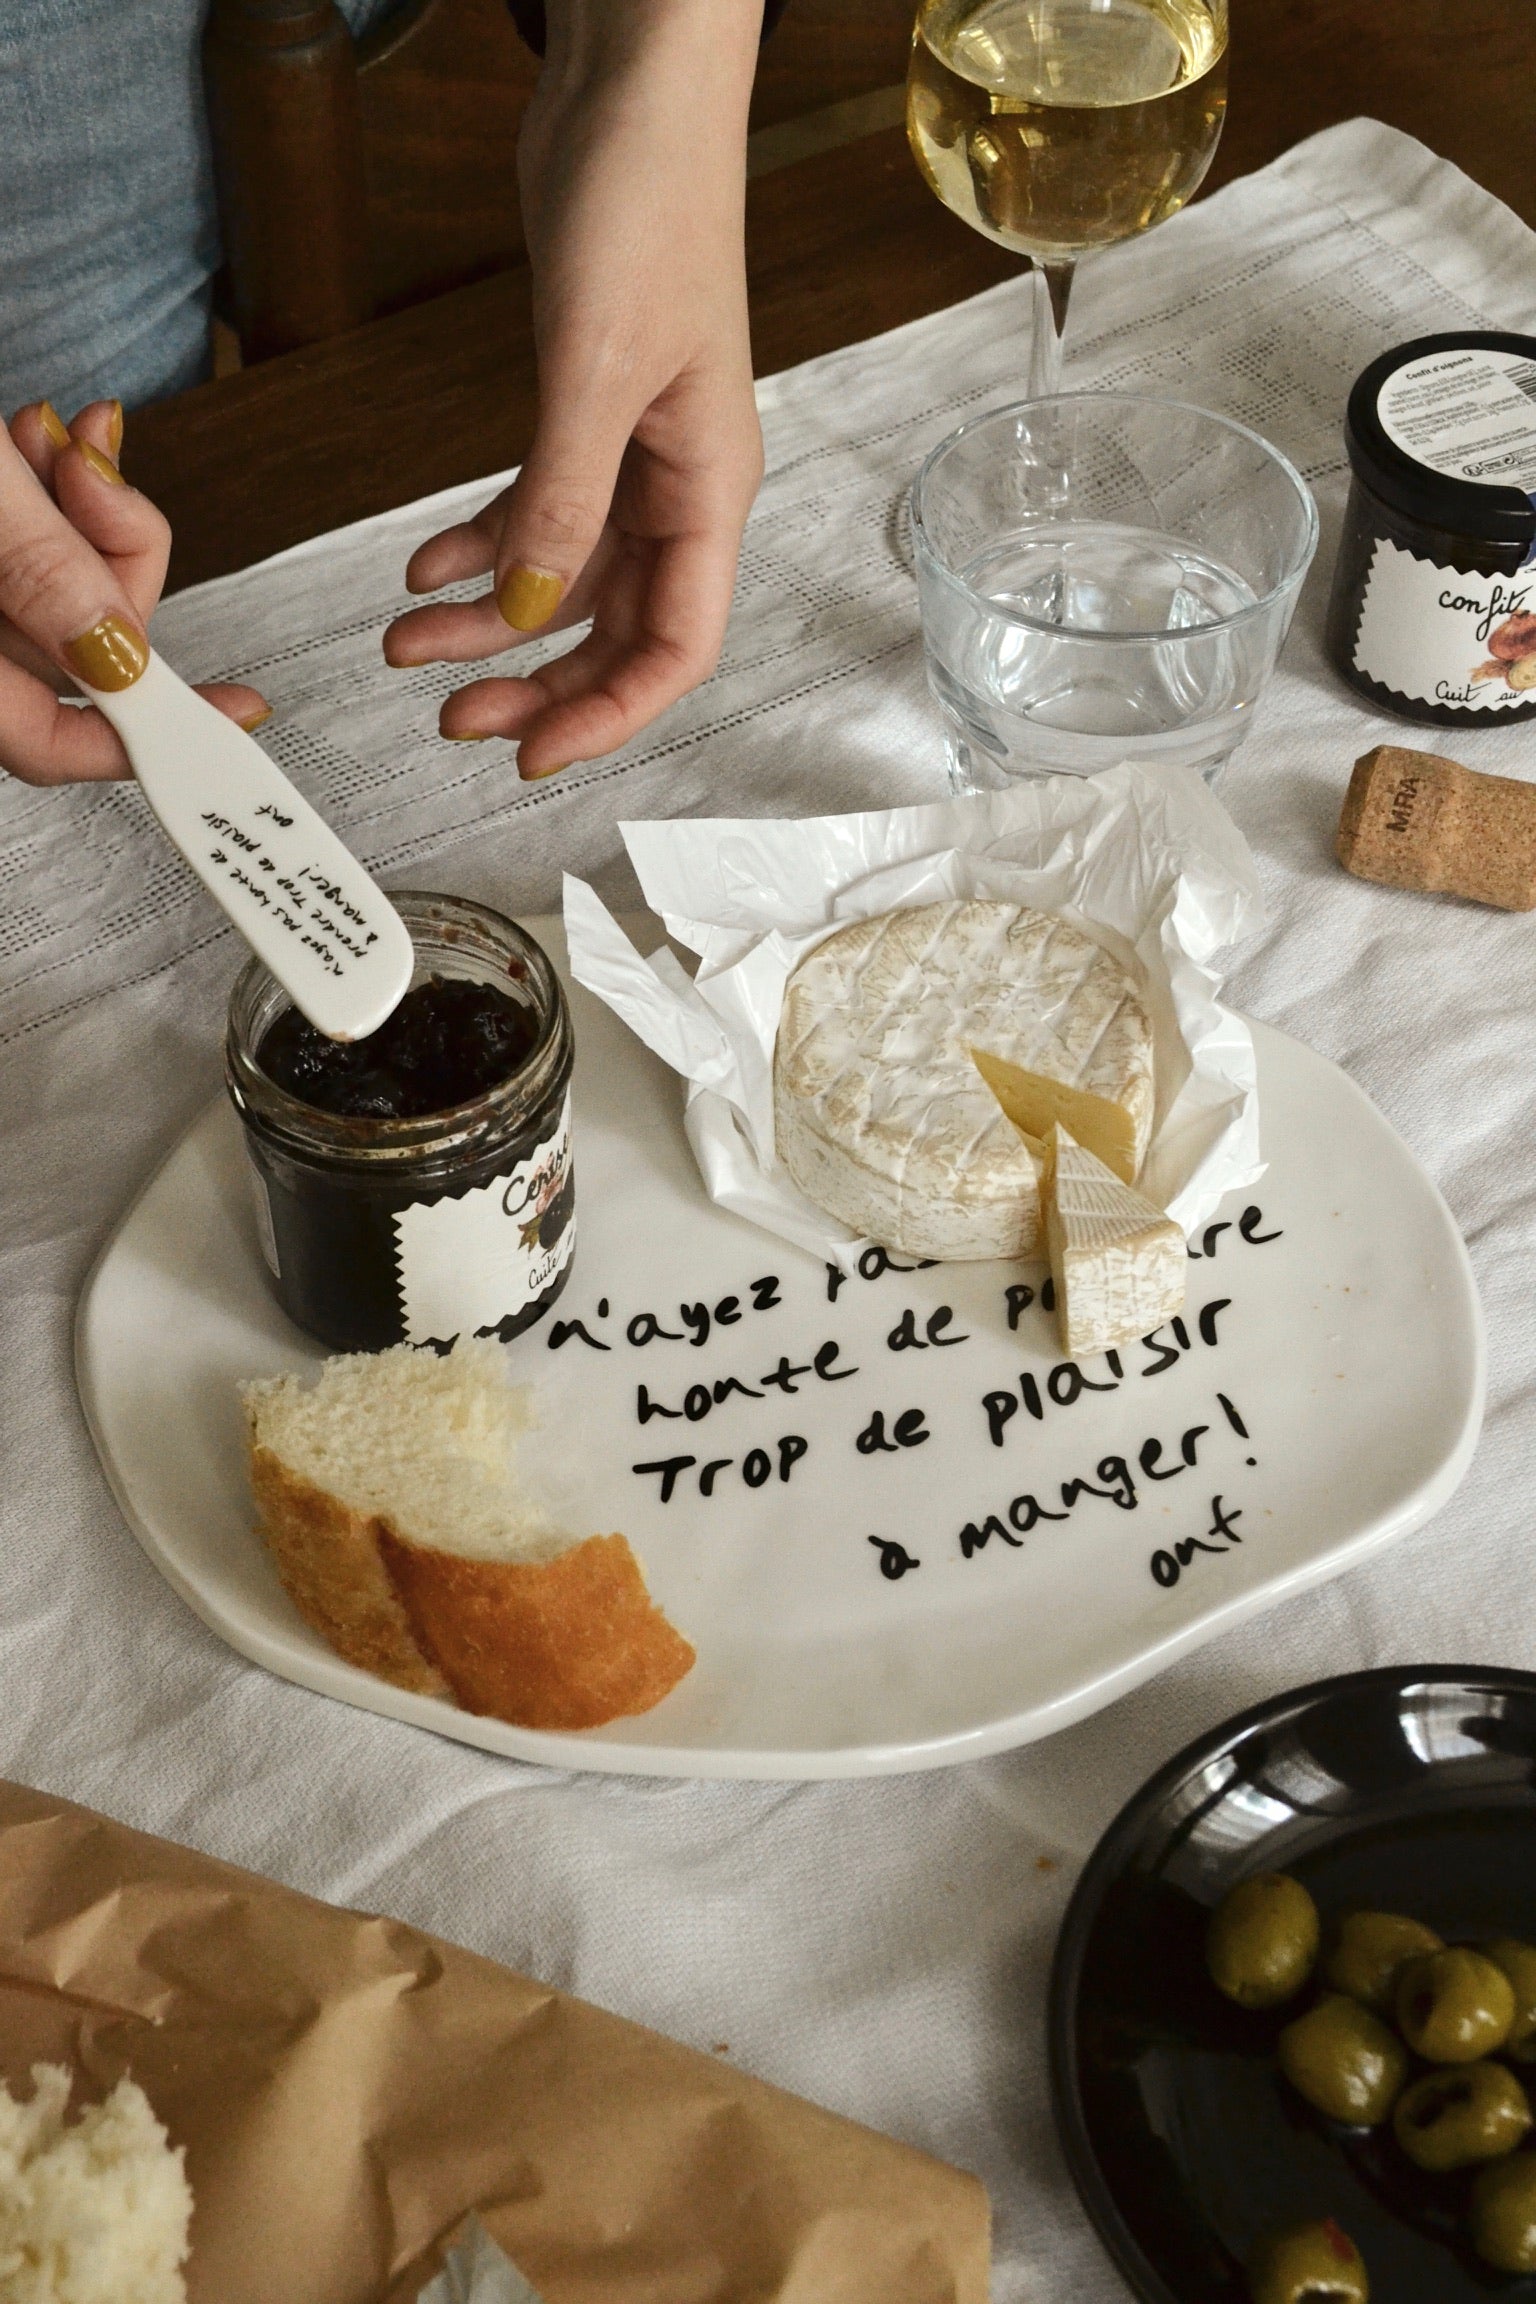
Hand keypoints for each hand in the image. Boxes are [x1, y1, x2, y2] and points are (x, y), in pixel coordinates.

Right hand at [0, 400, 268, 785]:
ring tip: (50, 437)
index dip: (153, 737)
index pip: (51, 743)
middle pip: (74, 649)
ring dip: (82, 505)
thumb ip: (37, 569)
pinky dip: (50, 486)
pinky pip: (35, 539)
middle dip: (109, 558)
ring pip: (61, 583)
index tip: (238, 714)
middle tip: (89, 478)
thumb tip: (119, 654)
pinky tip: (43, 439)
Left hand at [382, 0, 763, 779]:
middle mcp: (678, 487)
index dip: (607, 714)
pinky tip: (421, 567)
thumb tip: (530, 609)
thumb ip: (563, 498)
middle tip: (452, 716)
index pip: (675, 646)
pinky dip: (479, 544)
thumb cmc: (649, 206)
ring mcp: (632, 453)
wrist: (631, 91)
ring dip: (490, 622)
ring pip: (565, 578)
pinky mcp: (584, 413)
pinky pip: (534, 511)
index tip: (531, 756)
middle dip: (536, 681)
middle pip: (615, 630)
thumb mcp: (596, 367)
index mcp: (710, 489)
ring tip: (405, 644)